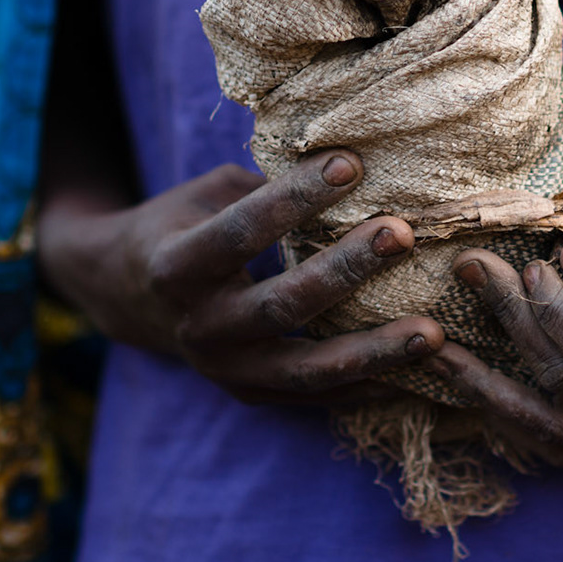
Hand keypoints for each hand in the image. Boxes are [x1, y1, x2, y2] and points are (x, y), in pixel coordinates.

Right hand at [38, 151, 443, 403]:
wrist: (129, 295)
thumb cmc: (184, 225)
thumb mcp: (210, 193)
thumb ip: (268, 187)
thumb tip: (352, 165)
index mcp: (177, 265)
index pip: (241, 231)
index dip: (295, 198)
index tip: (352, 163)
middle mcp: (198, 326)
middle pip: (280, 305)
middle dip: (346, 269)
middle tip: (402, 234)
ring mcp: (224, 369)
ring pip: (306, 369)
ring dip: (374, 351)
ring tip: (433, 334)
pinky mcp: (250, 394)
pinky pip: (317, 398)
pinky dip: (370, 387)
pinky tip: (419, 372)